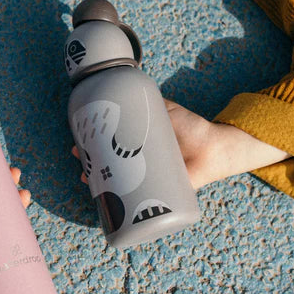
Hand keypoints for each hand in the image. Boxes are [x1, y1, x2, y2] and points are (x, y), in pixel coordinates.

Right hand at [71, 100, 288, 190]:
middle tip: (80, 158)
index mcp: (139, 147)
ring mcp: (148, 180)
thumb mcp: (168, 111)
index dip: (93, 147)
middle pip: (109, 167)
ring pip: (118, 184)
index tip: (80, 144)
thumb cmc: (191, 128)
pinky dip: (121, 206)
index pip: (111, 148)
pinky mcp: (159, 195)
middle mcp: (140, 165)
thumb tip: (131, 87)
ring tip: (88, 178)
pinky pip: (138, 202)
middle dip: (91, 164)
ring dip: (100, 183)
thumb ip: (154, 102)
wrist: (213, 147)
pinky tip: (107, 202)